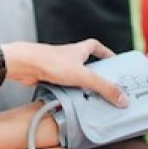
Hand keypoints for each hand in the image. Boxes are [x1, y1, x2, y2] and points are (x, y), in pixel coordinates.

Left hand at [0, 39, 127, 106]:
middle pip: (85, 63)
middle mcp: (69, 57)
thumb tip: (123, 98)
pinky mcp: (48, 77)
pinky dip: (68, 93)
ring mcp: (58, 67)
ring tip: (91, 98)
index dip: (105, 52)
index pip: (95, 46)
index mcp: (79, 50)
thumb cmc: (50, 62)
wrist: (24, 65)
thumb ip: (104, 87)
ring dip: (81, 85)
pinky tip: (72, 102)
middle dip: (95, 73)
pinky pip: (63, 86)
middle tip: (105, 85)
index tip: (113, 60)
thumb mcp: (83, 76)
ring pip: (74, 76)